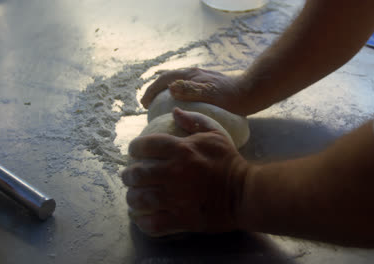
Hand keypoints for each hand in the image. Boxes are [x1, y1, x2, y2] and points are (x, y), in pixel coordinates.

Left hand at [121, 108, 248, 235]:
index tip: (134, 152)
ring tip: (133, 197)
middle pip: (137, 173)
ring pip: (140, 199)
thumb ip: (194, 120)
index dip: (135, 148)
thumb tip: (174, 111)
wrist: (245, 192)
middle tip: (129, 177)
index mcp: (181, 150)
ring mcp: (176, 198)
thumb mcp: (215, 134)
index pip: (145, 145)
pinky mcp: (181, 219)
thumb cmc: (229, 161)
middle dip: (128, 175)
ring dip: (132, 198)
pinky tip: (141, 218)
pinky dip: (143, 222)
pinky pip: (152, 223)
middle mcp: (174, 172)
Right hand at [140, 68, 245, 114]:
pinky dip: (177, 97)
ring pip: (177, 85)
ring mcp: (201, 80)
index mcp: (192, 76)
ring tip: (160, 107)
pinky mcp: (207, 87)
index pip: (165, 80)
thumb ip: (191, 90)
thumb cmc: (232, 97)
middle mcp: (194, 75)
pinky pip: (185, 91)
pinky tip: (180, 109)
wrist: (251, 93)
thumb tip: (170, 88)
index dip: (152, 91)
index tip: (144, 104)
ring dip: (165, 93)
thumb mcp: (211, 94)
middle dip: (156, 91)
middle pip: (168, 80)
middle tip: (148, 105)